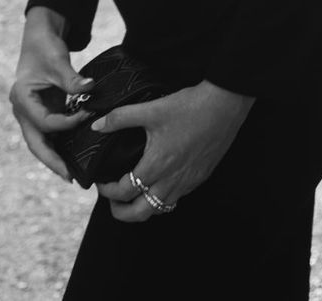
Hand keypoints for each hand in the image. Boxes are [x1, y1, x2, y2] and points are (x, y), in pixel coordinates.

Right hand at [9, 8, 95, 181]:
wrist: (39, 38)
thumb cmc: (45, 47)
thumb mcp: (58, 60)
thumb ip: (72, 78)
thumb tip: (90, 88)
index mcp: (21, 97)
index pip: (45, 121)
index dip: (67, 123)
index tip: (88, 115)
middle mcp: (22, 109)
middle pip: (35, 142)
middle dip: (52, 161)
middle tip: (70, 178)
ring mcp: (29, 113)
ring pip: (39, 142)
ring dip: (54, 158)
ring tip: (72, 175)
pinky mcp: (39, 113)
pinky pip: (47, 135)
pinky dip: (57, 146)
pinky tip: (71, 156)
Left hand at [94, 81, 254, 220]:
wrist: (223, 107)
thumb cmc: (188, 108)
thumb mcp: (151, 109)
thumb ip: (121, 117)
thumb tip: (97, 125)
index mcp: (156, 165)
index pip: (125, 192)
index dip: (108, 191)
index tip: (100, 183)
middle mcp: (171, 180)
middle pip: (141, 213)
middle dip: (122, 213)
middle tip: (112, 203)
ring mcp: (187, 182)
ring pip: (160, 209)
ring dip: (142, 208)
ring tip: (133, 196)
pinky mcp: (199, 178)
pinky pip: (176, 199)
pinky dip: (162, 200)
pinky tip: (158, 185)